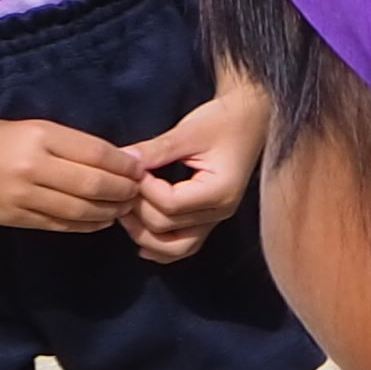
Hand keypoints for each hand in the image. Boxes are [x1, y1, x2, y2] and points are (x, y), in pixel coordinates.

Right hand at [0, 115, 144, 233]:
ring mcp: (21, 196)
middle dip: (124, 191)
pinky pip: (60, 225)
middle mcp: (32, 167)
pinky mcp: (13, 218)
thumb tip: (122, 158)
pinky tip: (100, 220)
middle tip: (138, 192)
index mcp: (39, 137)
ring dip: (110, 211)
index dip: (126, 166)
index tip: (141, 169)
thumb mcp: (32, 128)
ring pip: (80, 210)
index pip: (98, 154)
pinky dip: (86, 225)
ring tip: (124, 207)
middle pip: (94, 185)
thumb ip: (73, 144)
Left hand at [122, 79, 265, 264]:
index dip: (143, 189)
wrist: (248, 121)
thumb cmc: (223, 122)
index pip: (169, 204)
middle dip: (136, 208)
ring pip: (173, 248)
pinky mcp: (207, 220)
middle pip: (165, 226)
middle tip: (123, 186)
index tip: (132, 168)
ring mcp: (215, 219)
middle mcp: (220, 212)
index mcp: (220, 190)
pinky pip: (181, 246)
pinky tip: (141, 235)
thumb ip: (155, 150)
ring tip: (126, 210)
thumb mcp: (188, 131)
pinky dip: (158, 246)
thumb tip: (122, 159)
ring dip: (143, 234)